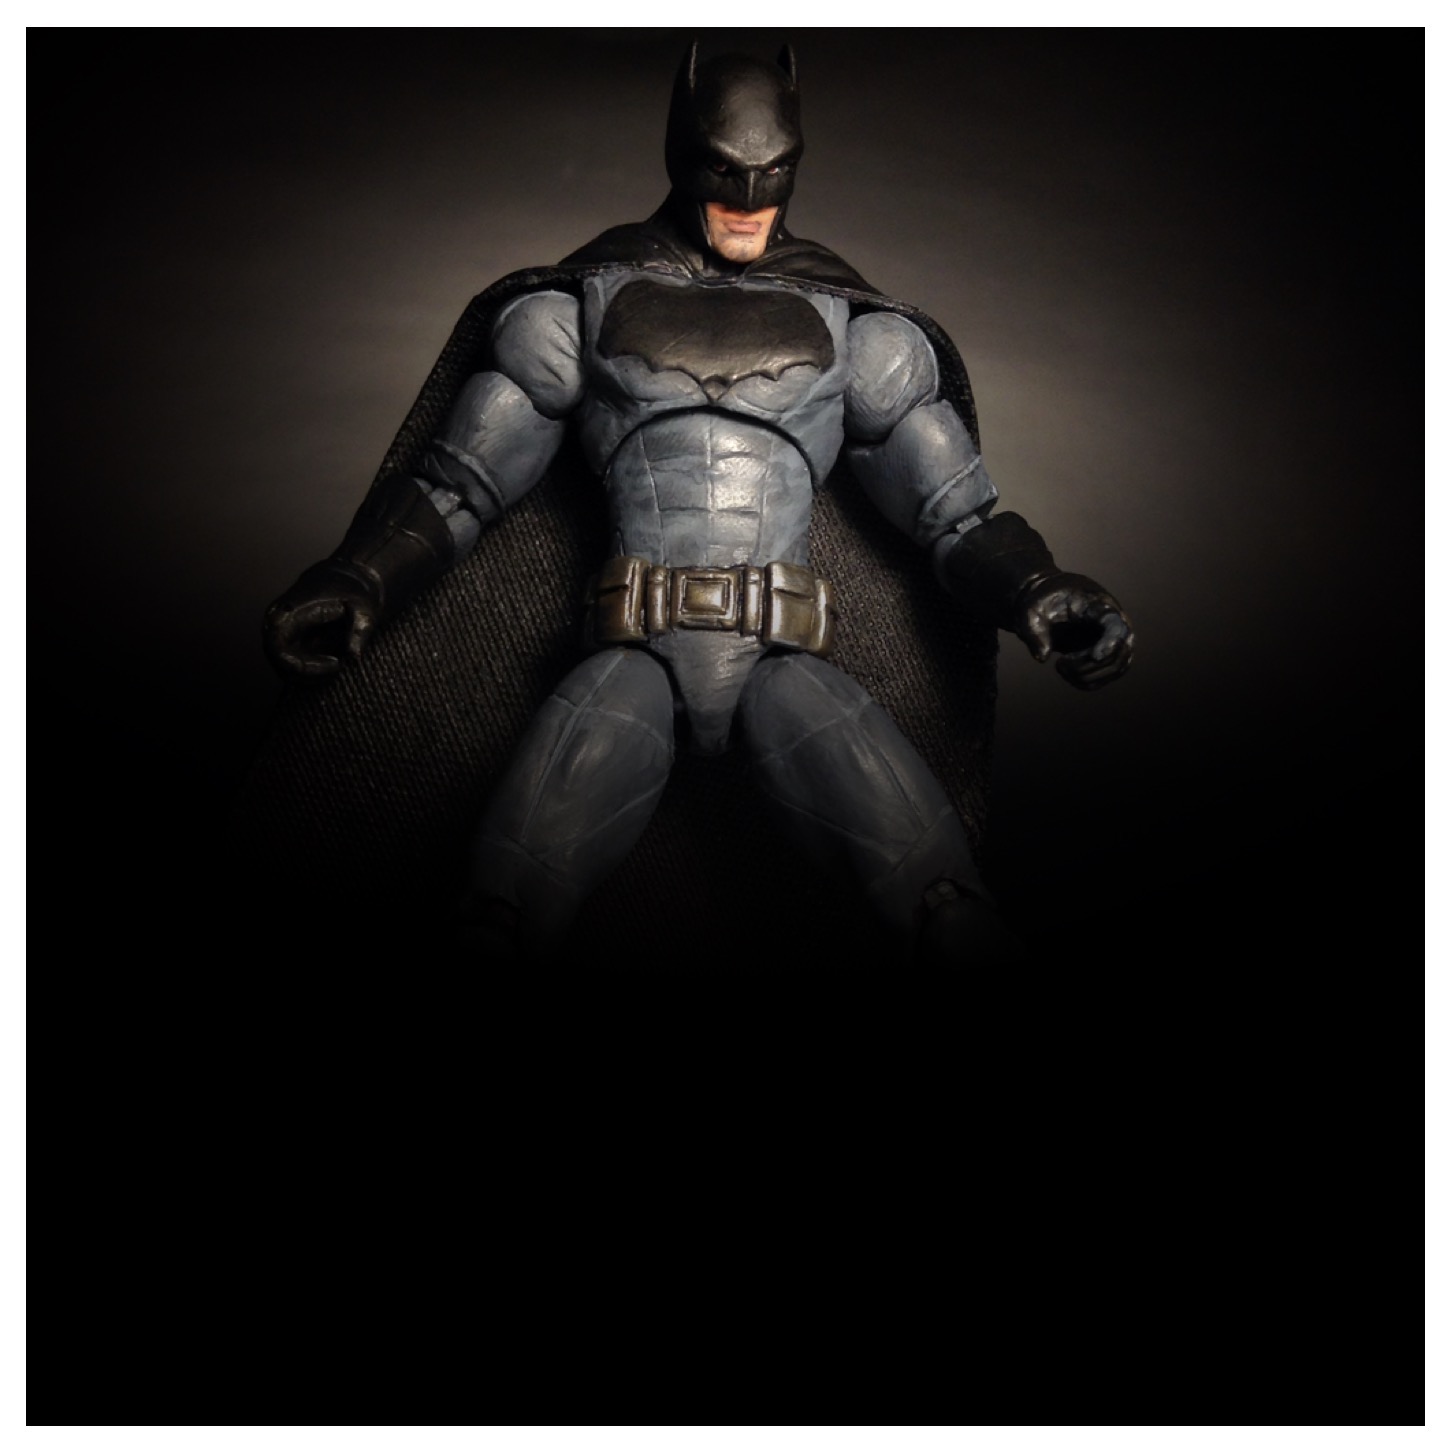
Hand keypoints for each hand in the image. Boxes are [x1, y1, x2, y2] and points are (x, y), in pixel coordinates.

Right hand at [263, 561, 377, 678]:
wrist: (344, 579)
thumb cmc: (352, 593)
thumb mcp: (365, 609)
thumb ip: (360, 631)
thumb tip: (354, 655)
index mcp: (289, 612)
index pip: (279, 650)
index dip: (303, 666)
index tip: (336, 664)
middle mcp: (276, 623)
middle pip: (280, 664)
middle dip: (310, 674)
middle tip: (339, 667)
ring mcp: (278, 633)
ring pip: (284, 669)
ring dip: (311, 676)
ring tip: (339, 664)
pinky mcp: (286, 641)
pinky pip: (291, 666)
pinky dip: (312, 673)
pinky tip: (333, 665)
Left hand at [1014, 572, 1134, 690]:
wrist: (1052, 602)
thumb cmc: (1045, 602)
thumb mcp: (1031, 610)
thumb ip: (1034, 631)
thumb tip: (1042, 658)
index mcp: (1099, 607)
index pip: (1116, 626)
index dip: (1110, 642)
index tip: (1095, 656)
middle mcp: (1116, 624)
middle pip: (1118, 653)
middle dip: (1087, 665)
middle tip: (1059, 664)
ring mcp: (1116, 641)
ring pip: (1114, 669)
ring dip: (1085, 676)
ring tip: (1060, 666)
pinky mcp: (1109, 656)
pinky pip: (1106, 677)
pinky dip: (1085, 682)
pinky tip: (1066, 672)